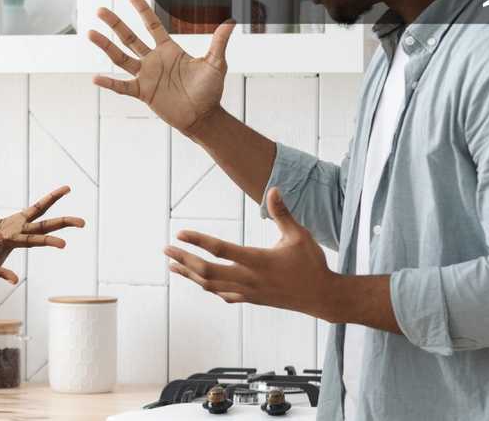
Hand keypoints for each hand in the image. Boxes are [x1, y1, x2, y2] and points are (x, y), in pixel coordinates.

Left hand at [0, 185, 85, 285]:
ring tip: (64, 244)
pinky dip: (15, 251)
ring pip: (33, 241)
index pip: (39, 208)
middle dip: (64, 222)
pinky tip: (19, 250)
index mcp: (18, 223)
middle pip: (46, 225)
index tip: (68, 188)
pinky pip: (6, 248)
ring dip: (48, 242)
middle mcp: (19, 233)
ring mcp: (11, 243)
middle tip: (83, 222)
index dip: (53, 197)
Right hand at [88, 0, 234, 134]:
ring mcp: (146, 76)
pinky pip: (123, 87)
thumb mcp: (215, 64)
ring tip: (90, 33)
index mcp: (169, 50)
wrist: (203, 116)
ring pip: (121, 58)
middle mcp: (154, 60)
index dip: (142, 11)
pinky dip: (109, 83)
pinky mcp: (143, 92)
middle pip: (129, 38)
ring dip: (106, 46)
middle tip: (100, 10)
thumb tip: (231, 22)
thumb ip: (218, 43)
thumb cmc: (209, 90)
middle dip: (115, 24)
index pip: (152, 26)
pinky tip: (96, 78)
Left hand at [164, 187, 336, 317]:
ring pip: (210, 285)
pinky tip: (200, 282)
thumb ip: (283, 212)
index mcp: (258, 260)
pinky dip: (208, 287)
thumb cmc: (312, 263)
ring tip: (172, 265)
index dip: (197, 240)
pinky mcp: (252, 300)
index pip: (220, 249)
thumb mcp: (300, 234)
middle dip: (183, 259)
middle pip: (206, 271)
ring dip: (189, 275)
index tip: (179, 232)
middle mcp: (249, 278)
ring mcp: (248, 292)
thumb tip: (274, 188)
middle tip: (165, 248)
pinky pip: (223, 295)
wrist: (323, 298)